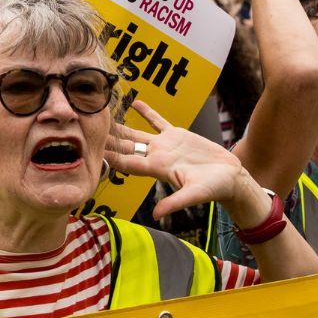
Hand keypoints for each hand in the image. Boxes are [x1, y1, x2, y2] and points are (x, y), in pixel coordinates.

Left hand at [106, 100, 263, 222]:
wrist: (231, 177)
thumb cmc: (214, 188)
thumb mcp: (194, 196)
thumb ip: (174, 203)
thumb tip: (157, 215)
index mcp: (157, 168)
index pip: (127, 162)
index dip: (109, 157)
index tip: (92, 150)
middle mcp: (155, 156)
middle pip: (125, 147)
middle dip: (107, 140)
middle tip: (86, 128)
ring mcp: (164, 145)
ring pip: (136, 134)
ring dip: (120, 126)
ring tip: (102, 115)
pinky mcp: (176, 135)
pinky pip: (157, 121)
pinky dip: (146, 112)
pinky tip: (133, 102)